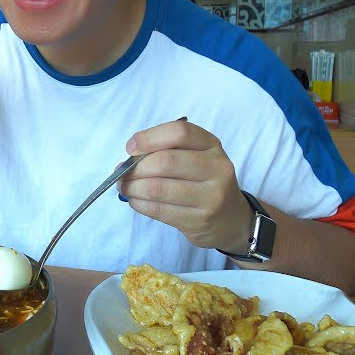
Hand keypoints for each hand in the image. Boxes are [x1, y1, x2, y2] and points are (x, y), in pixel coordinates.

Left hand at [115, 118, 252, 253]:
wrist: (231, 219)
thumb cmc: (205, 182)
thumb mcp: (197, 158)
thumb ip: (168, 151)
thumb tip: (128, 158)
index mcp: (212, 146)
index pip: (180, 133)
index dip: (149, 137)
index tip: (130, 147)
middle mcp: (216, 169)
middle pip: (166, 162)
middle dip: (136, 167)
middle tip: (122, 173)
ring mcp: (211, 197)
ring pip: (158, 188)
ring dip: (133, 187)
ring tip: (124, 187)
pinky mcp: (199, 221)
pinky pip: (159, 210)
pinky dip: (139, 204)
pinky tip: (136, 201)